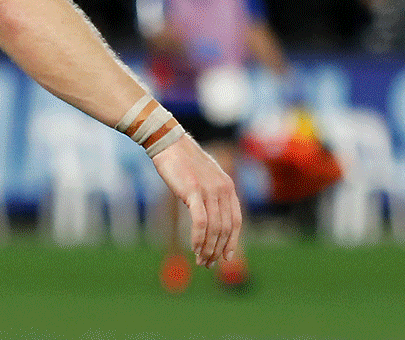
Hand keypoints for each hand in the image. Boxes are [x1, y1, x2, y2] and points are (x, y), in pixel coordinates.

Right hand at [150, 134, 241, 267]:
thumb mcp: (203, 177)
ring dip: (208, 248)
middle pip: (225, 228)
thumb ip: (210, 193)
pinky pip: (200, 221)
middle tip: (208, 264)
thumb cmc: (182, 160)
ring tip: (201, 261)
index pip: (236, 221)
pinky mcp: (194, 191)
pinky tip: (194, 248)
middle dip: (218, 250)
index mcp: (228, 187)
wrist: (168, 142)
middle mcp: (223, 189)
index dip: (232, 241)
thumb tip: (208, 212)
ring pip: (214, 228)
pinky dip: (199, 238)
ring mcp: (209, 190)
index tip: (226, 257)